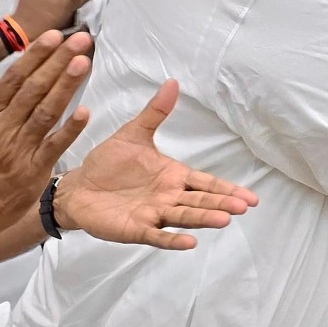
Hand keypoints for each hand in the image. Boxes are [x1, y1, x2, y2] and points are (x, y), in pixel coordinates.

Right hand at [0, 31, 92, 247]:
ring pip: (47, 111)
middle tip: (81, 40)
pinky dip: (70, 129)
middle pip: (34, 88)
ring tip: (84, 63)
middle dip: (58, 61)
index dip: (36, 55)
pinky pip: (54, 146)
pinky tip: (86, 112)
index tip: (54, 35)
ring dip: (66, 86)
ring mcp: (18, 149)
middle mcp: (2, 128)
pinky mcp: (32, 170)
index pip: (14, 77)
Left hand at [53, 80, 258, 249]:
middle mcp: (169, 196)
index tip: (250, 198)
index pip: (205, 183)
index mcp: (173, 175)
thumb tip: (172, 83)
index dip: (227, 189)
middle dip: (221, 204)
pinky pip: (156, 235)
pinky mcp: (135, 228)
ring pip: (183, 217)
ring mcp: (154, 214)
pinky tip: (189, 243)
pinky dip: (172, 240)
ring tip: (223, 220)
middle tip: (242, 207)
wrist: (77, 186)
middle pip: (200, 201)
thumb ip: (155, 112)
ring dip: (204, 219)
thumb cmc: (108, 162)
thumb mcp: (134, 133)